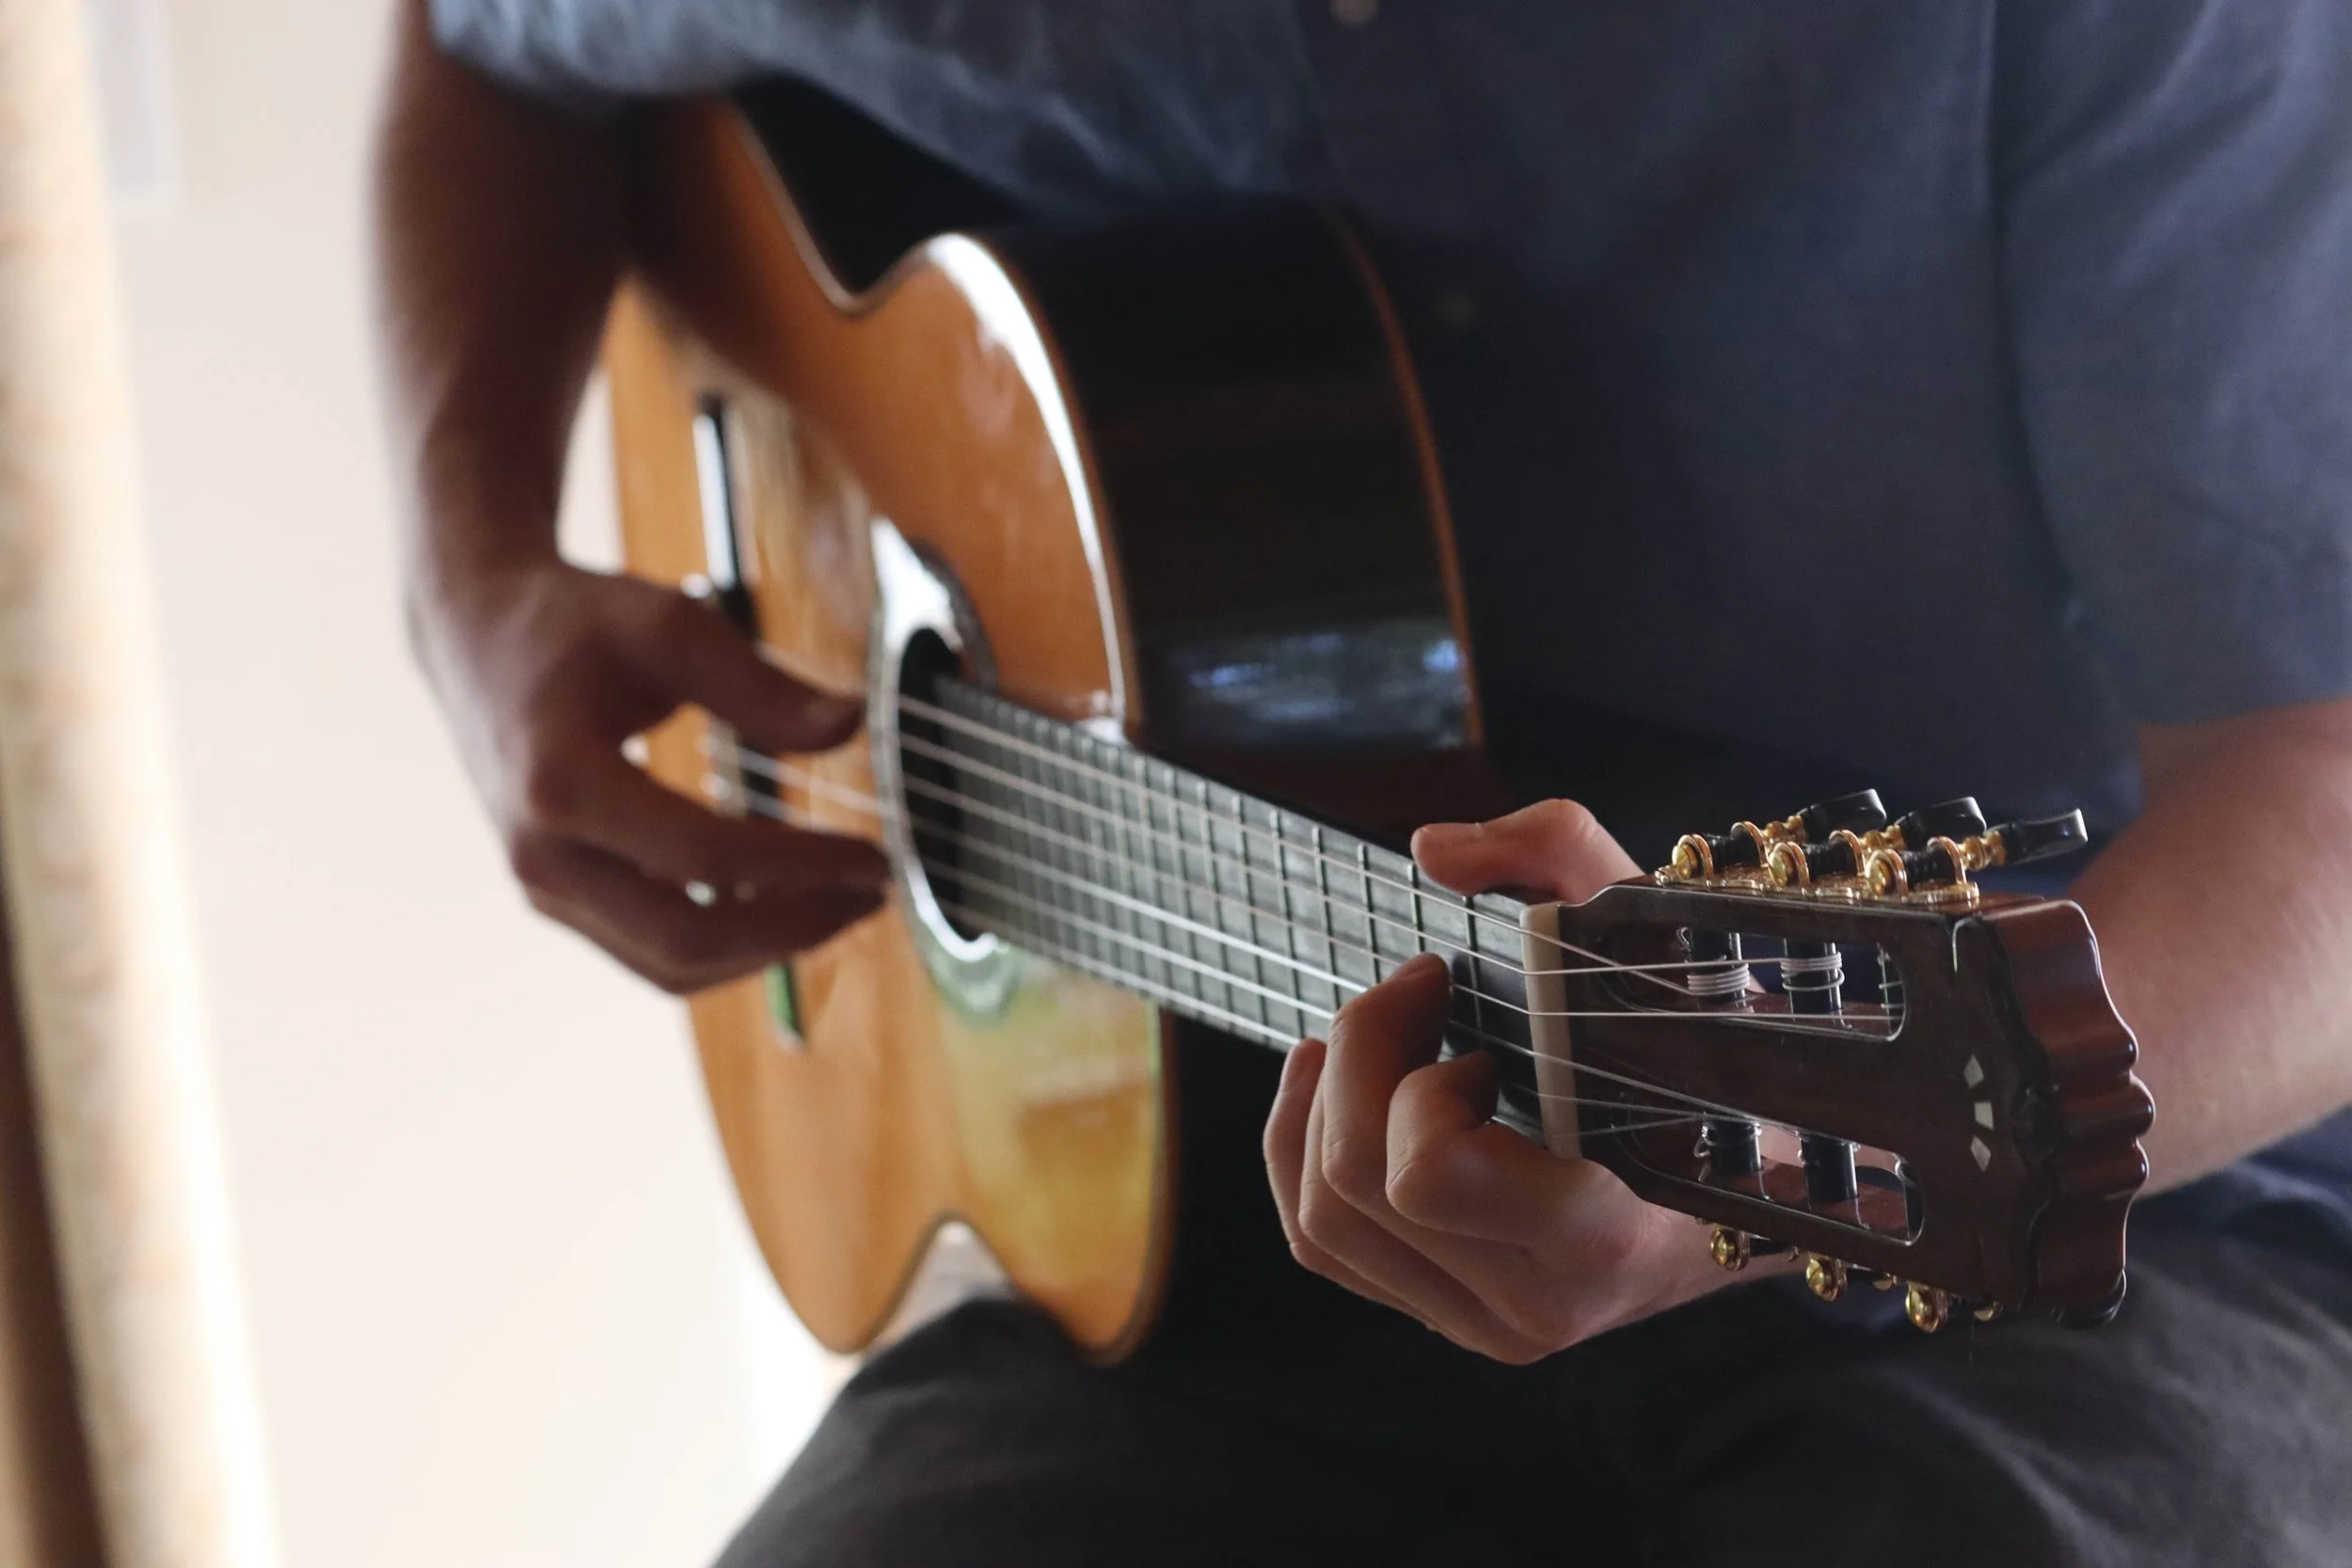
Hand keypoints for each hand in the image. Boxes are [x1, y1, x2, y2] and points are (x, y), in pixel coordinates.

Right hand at [413, 556, 889, 992]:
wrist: (477, 638)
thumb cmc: (576, 624)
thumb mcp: (668, 626)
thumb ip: (760, 684)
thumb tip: (851, 726)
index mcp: (560, 782)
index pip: (700, 853)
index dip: (798, 865)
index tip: (873, 858)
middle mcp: (540, 853)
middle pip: (682, 937)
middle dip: (792, 929)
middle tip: (871, 896)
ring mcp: (543, 887)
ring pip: (669, 963)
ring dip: (766, 948)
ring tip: (841, 903)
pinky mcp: (559, 899)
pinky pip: (652, 951)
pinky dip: (727, 943)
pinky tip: (786, 903)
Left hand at [1264, 800, 1762, 1362]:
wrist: (1777, 1166)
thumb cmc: (1714, 1041)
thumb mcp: (1657, 925)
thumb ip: (1555, 851)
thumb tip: (1433, 850)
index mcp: (1598, 1235)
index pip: (1424, 1173)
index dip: (1411, 1073)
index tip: (1455, 993)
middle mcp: (1537, 1305)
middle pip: (1352, 1185)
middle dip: (1355, 1059)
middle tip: (1412, 989)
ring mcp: (1491, 1321)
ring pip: (1322, 1224)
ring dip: (1318, 1106)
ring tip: (1370, 1032)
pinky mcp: (1456, 1315)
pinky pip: (1324, 1247)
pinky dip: (1299, 1155)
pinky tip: (1323, 1084)